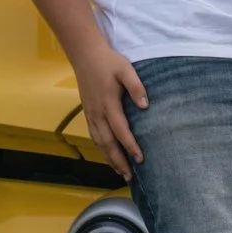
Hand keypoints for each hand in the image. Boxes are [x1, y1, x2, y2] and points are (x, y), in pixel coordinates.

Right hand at [76, 43, 147, 179]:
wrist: (85, 55)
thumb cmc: (109, 62)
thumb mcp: (126, 69)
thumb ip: (136, 87)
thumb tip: (145, 106)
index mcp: (108, 103)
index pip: (120, 130)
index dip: (130, 146)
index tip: (140, 159)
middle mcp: (98, 113)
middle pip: (108, 143)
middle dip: (119, 161)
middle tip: (130, 177)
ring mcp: (91, 115)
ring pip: (99, 143)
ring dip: (109, 159)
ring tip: (121, 173)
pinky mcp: (88, 114)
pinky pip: (94, 137)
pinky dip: (102, 150)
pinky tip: (109, 157)